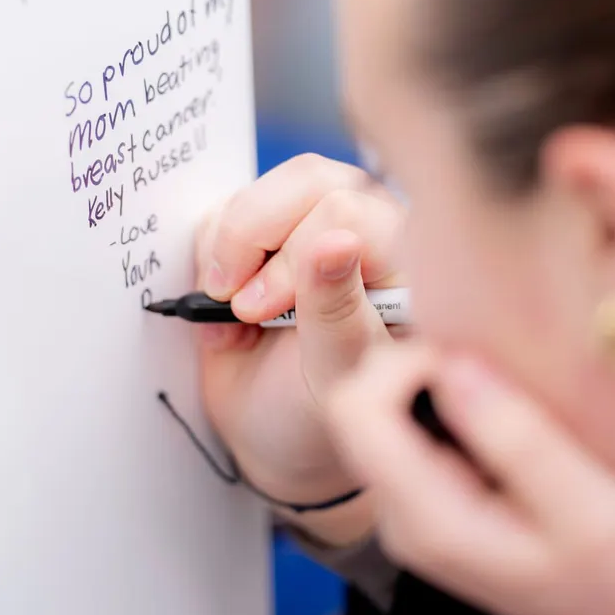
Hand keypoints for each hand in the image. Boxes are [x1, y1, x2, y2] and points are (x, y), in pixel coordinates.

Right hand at [194, 153, 405, 544]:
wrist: (275, 434)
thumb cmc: (320, 416)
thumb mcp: (335, 378)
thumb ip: (338, 314)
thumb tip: (335, 242)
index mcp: (405, 261)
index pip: (346, 212)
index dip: (293, 255)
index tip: (261, 312)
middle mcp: (368, 229)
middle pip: (307, 180)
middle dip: (254, 239)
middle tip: (238, 306)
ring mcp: (316, 223)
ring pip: (263, 190)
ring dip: (228, 250)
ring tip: (231, 315)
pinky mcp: (269, 230)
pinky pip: (226, 209)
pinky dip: (209, 258)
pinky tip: (223, 310)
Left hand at [325, 341, 614, 614]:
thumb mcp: (597, 510)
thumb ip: (519, 440)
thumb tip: (453, 366)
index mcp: (430, 521)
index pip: (358, 410)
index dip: (411, 362)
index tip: (483, 353)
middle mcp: (408, 514)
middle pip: (364, 403)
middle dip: (424, 361)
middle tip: (505, 358)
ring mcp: (425, 505)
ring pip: (393, 405)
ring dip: (446, 375)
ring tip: (519, 376)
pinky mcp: (451, 493)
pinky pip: (428, 422)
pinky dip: (465, 395)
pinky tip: (524, 399)